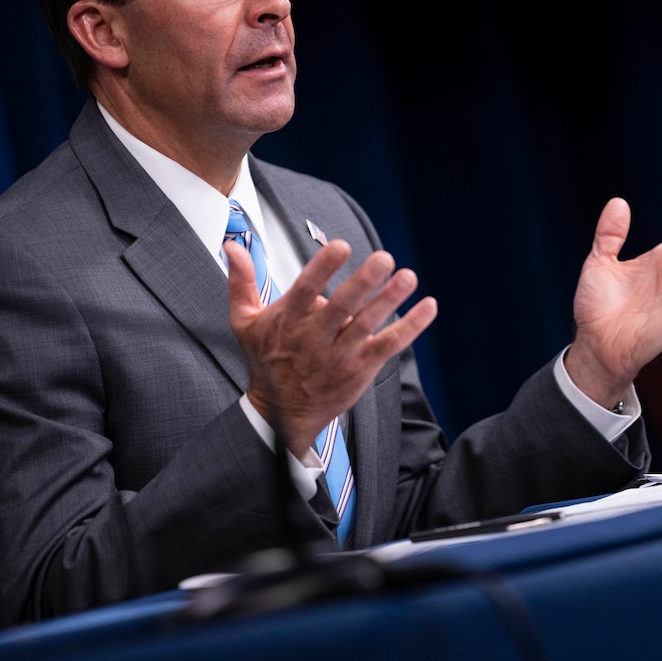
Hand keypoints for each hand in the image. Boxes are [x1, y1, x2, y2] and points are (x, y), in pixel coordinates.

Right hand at [226, 239, 437, 452]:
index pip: (305, 289)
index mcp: (288, 321)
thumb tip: (232, 245)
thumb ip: (241, 282)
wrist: (282, 415)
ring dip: (390, 300)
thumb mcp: (244, 322)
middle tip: (384, 258)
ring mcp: (340, 355)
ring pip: (368, 325)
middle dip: (363, 282)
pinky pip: (390, 345)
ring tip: (408, 277)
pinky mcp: (361, 369)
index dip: (323, 268)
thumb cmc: (267, 361)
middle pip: (341, 307)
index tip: (340, 246)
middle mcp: (315, 338)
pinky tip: (428, 306)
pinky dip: (411, 327)